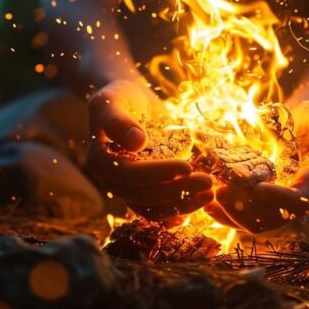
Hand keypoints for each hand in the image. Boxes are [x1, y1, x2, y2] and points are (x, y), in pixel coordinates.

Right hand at [87, 80, 212, 220]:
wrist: (132, 102)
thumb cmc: (122, 97)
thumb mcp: (113, 100)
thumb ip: (118, 120)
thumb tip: (136, 142)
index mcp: (99, 161)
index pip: (129, 175)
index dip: (158, 173)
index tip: (187, 166)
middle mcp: (111, 181)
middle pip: (143, 196)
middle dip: (177, 192)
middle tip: (207, 182)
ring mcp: (128, 190)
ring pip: (153, 209)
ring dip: (182, 206)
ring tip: (209, 195)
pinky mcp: (144, 192)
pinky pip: (159, 210)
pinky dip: (177, 212)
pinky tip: (197, 206)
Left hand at [206, 100, 308, 232]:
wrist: (299, 122)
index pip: (299, 201)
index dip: (279, 198)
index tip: (258, 188)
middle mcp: (298, 202)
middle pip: (274, 218)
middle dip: (247, 209)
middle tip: (222, 192)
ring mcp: (277, 204)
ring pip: (256, 222)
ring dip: (232, 214)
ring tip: (211, 197)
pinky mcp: (260, 202)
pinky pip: (243, 215)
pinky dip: (225, 213)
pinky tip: (207, 203)